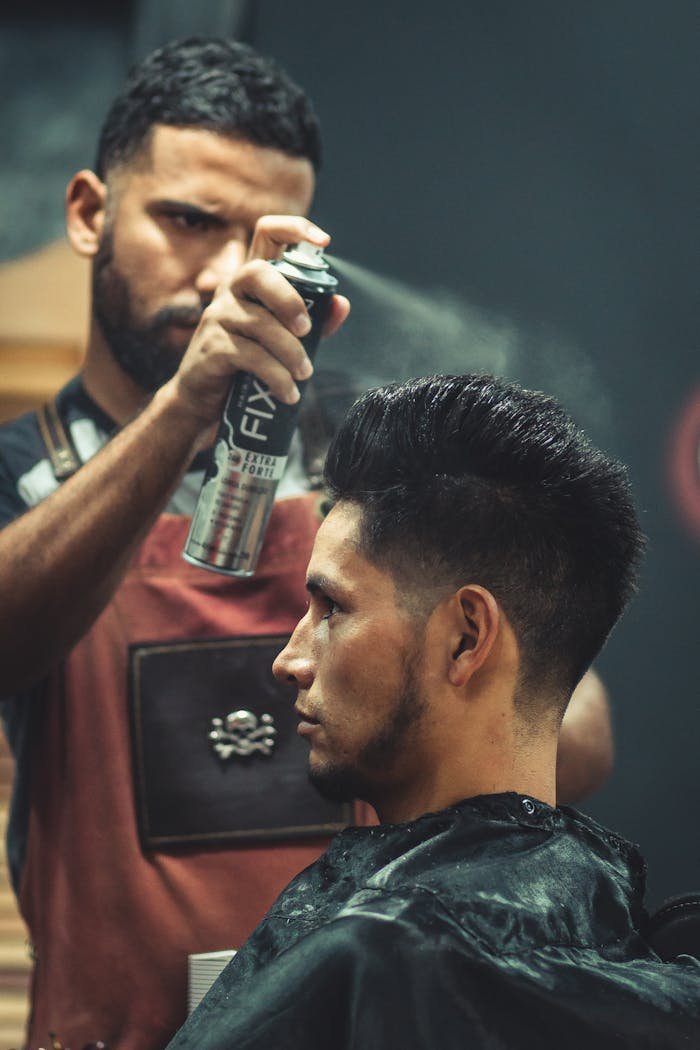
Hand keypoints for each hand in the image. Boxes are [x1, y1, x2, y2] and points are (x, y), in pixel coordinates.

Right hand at [169, 216, 349, 430]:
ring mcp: (218, 317)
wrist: (206, 399)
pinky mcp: (213, 347)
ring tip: (304, 375)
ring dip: (291, 352)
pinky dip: (276, 377)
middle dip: (289, 300)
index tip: (323, 242)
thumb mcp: (284, 337)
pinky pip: (251, 356)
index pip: (266, 233)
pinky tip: (288, 392)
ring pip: (260, 323)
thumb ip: (314, 319)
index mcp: (252, 280)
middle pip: (258, 272)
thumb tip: (341, 304)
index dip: (295, 229)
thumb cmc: (248, 362)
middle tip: (308, 331)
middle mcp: (232, 290)